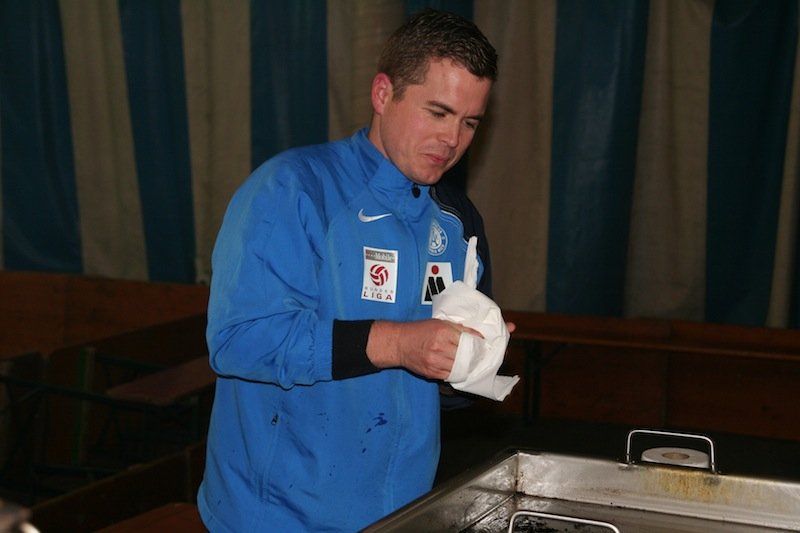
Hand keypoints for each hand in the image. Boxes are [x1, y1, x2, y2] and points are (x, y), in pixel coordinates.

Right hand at [366, 319, 481, 379]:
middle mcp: (439, 347)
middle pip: (466, 355)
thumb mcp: (439, 323)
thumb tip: (478, 336)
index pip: (468, 339)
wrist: (399, 343)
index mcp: (443, 331)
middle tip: (481, 357)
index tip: (484, 346)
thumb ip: (458, 329)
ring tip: (471, 364)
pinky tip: (459, 369)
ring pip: (460, 367)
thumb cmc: (420, 330)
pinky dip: (456, 373)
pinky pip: (450, 376)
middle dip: (475, 356)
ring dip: (467, 367)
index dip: (478, 344)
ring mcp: (435, 361)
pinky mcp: (431, 372)